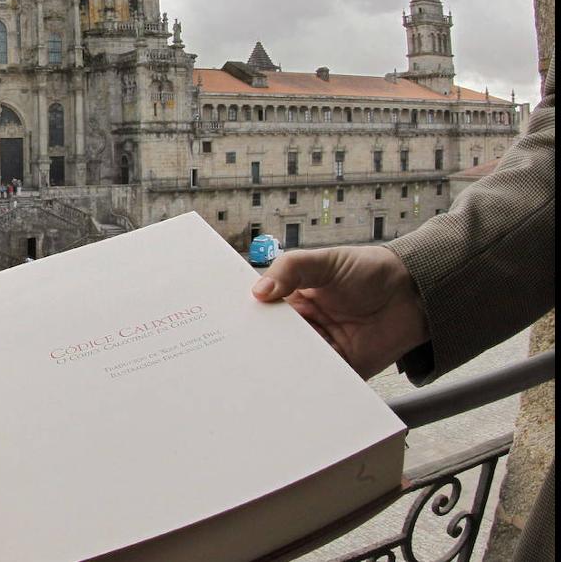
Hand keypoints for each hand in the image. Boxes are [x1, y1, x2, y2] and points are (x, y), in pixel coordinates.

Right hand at [252, 246, 429, 378]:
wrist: (415, 294)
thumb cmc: (370, 271)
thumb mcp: (325, 261)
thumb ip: (291, 269)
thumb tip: (258, 290)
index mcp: (292, 299)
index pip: (262, 310)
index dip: (247, 316)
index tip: (230, 324)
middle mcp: (303, 326)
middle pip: (272, 341)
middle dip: (259, 347)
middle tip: (244, 352)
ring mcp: (321, 348)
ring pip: (292, 362)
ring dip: (281, 368)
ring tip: (267, 372)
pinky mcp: (341, 368)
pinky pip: (321, 380)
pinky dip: (310, 384)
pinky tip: (299, 384)